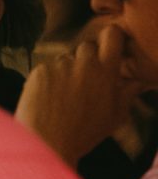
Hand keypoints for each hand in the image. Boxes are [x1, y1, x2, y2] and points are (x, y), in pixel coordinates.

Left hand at [19, 22, 150, 164]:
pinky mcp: (39, 70)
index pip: (112, 35)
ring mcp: (60, 65)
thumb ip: (128, 93)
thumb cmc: (85, 133)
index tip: (110, 45)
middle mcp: (84, 63)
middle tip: (84, 80)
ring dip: (66, 70)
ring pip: (65, 58)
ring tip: (64, 96)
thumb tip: (139, 80)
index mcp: (107, 71)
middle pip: (87, 46)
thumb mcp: (115, 115)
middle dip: (87, 58)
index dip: (111, 37)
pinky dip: (48, 79)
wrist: (48, 142)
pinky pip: (46, 68)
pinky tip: (48, 98)